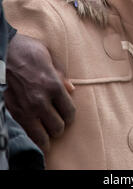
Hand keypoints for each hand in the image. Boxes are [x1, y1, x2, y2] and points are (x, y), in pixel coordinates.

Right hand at [5, 34, 75, 151]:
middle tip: (57, 121)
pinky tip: (35, 133)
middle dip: (59, 125)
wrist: (5, 51)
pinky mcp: (13, 112)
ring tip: (46, 130)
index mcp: (54, 86)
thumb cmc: (28, 51)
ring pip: (42, 136)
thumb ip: (62, 76)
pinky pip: (26, 133)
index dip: (70, 115)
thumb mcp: (50, 58)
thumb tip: (71, 89)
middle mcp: (40, 101)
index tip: (67, 114)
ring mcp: (25, 109)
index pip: (69, 112)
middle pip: (57, 127)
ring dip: (46, 134)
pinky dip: (33, 136)